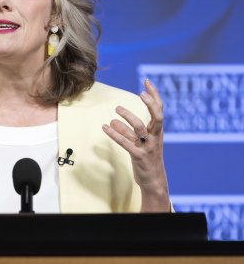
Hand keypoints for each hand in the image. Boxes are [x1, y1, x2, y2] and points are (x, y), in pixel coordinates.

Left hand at [102, 79, 169, 211]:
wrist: (153, 181)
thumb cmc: (146, 160)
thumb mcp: (137, 144)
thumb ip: (126, 132)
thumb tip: (112, 121)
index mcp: (156, 132)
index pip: (159, 110)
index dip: (154, 95)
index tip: (147, 82)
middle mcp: (155, 138)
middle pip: (157, 117)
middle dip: (150, 104)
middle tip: (140, 93)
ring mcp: (148, 147)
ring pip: (139, 128)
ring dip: (128, 117)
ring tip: (116, 108)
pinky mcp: (139, 156)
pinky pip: (126, 143)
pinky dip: (115, 134)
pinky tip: (105, 127)